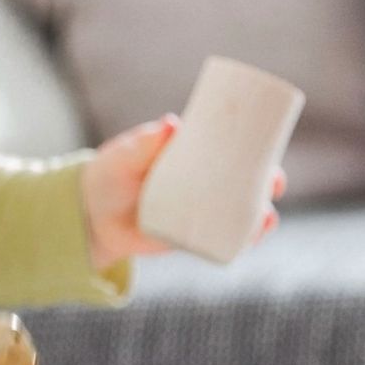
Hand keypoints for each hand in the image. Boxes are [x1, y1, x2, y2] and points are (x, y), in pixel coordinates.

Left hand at [82, 115, 286, 270]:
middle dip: (268, 184)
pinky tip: (251, 238)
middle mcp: (202, 185)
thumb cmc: (110, 174)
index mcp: (192, 158)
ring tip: (266, 217)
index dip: (259, 152)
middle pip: (246, 184)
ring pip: (241, 214)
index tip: (272, 151)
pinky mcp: (191, 237)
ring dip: (261, 216)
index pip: (233, 152)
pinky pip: (223, 240)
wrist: (90, 215)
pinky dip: (241, 241)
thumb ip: (145, 142)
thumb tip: (172, 123)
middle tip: (274, 183)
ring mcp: (198, 212)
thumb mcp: (126, 155)